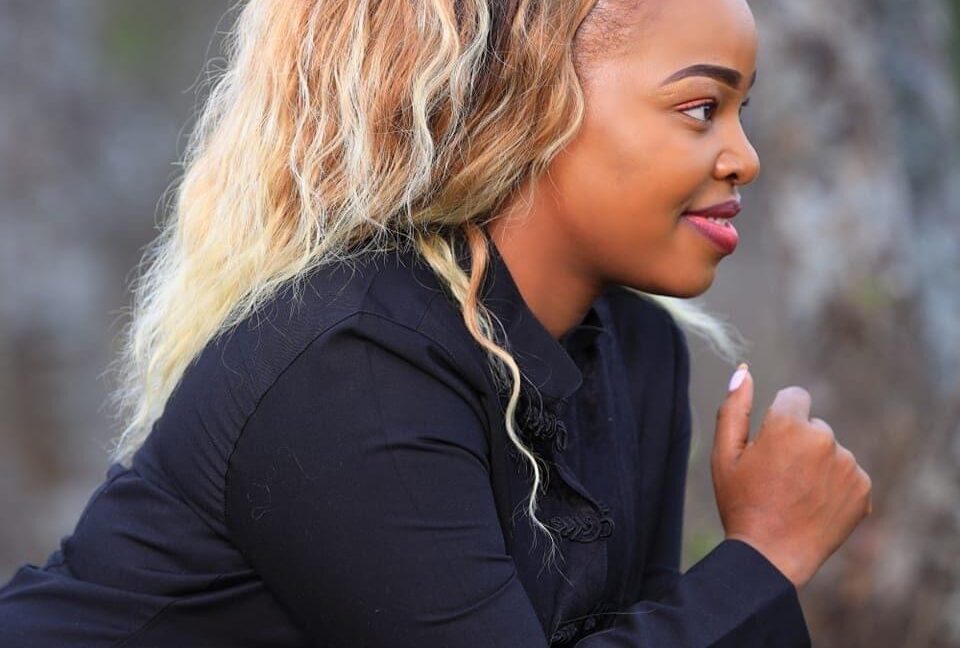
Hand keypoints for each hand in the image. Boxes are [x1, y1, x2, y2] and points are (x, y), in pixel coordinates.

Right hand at [711, 364, 872, 590]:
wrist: (770, 557)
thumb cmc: (741, 503)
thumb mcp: (725, 454)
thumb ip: (734, 407)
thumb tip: (743, 369)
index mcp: (788, 424)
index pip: (795, 396)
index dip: (779, 421)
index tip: (770, 446)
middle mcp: (823, 437)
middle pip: (814, 426)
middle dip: (799, 443)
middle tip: (779, 479)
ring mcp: (847, 464)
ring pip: (831, 451)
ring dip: (817, 465)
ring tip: (796, 496)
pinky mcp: (863, 488)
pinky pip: (848, 474)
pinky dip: (835, 487)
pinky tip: (814, 507)